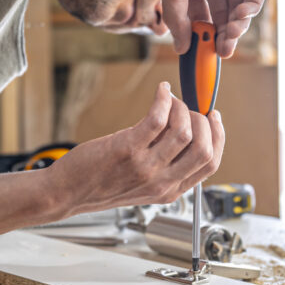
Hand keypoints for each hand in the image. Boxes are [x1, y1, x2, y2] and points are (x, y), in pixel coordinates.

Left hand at [48, 81, 224, 216]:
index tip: (212, 119)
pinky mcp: (127, 149)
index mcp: (170, 191)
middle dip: (204, 121)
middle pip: (204, 149)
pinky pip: (158, 118)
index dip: (218, 137)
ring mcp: (145, 167)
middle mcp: (161, 182)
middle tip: (190, 108)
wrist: (66, 192)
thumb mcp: (142, 183)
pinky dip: (164, 99)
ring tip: (170, 100)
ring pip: (184, 131)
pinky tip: (161, 92)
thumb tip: (183, 128)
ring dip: (182, 108)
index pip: (211, 164)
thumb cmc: (99, 184)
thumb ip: (165, 164)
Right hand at [159, 0, 266, 57]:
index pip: (198, 18)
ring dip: (236, 26)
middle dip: (222, 37)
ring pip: (239, 11)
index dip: (200, 37)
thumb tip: (181, 47)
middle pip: (221, 18)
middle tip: (221, 52)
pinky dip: (250, 9)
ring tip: (230, 35)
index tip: (200, 55)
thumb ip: (177, 18)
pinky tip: (241, 15)